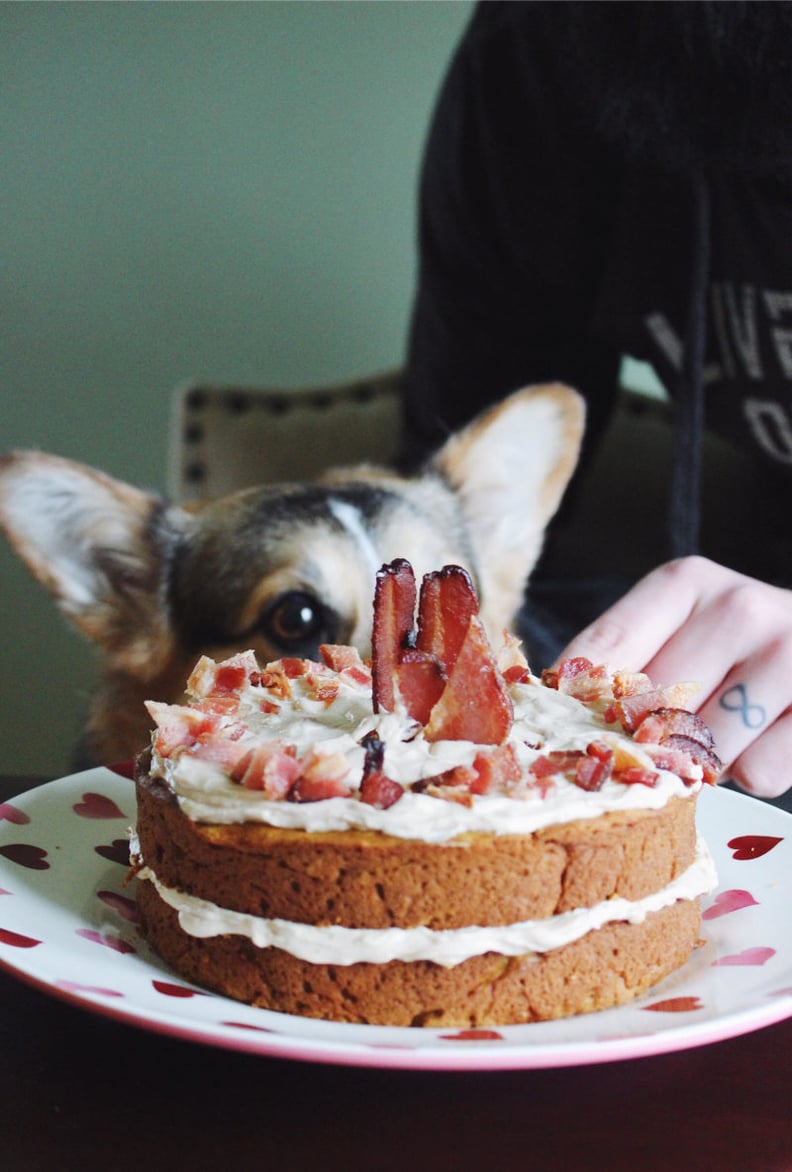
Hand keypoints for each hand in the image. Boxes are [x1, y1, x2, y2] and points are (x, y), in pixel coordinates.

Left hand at [556, 556, 791, 797]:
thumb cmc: (739, 647)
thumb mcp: (681, 630)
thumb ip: (625, 661)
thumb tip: (547, 712)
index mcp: (685, 582)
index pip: (603, 652)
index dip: (576, 705)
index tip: (559, 737)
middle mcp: (738, 608)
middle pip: (651, 710)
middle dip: (640, 744)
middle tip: (647, 754)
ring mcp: (786, 653)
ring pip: (705, 748)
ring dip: (699, 764)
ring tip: (711, 742)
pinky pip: (758, 773)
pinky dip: (751, 776)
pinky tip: (761, 743)